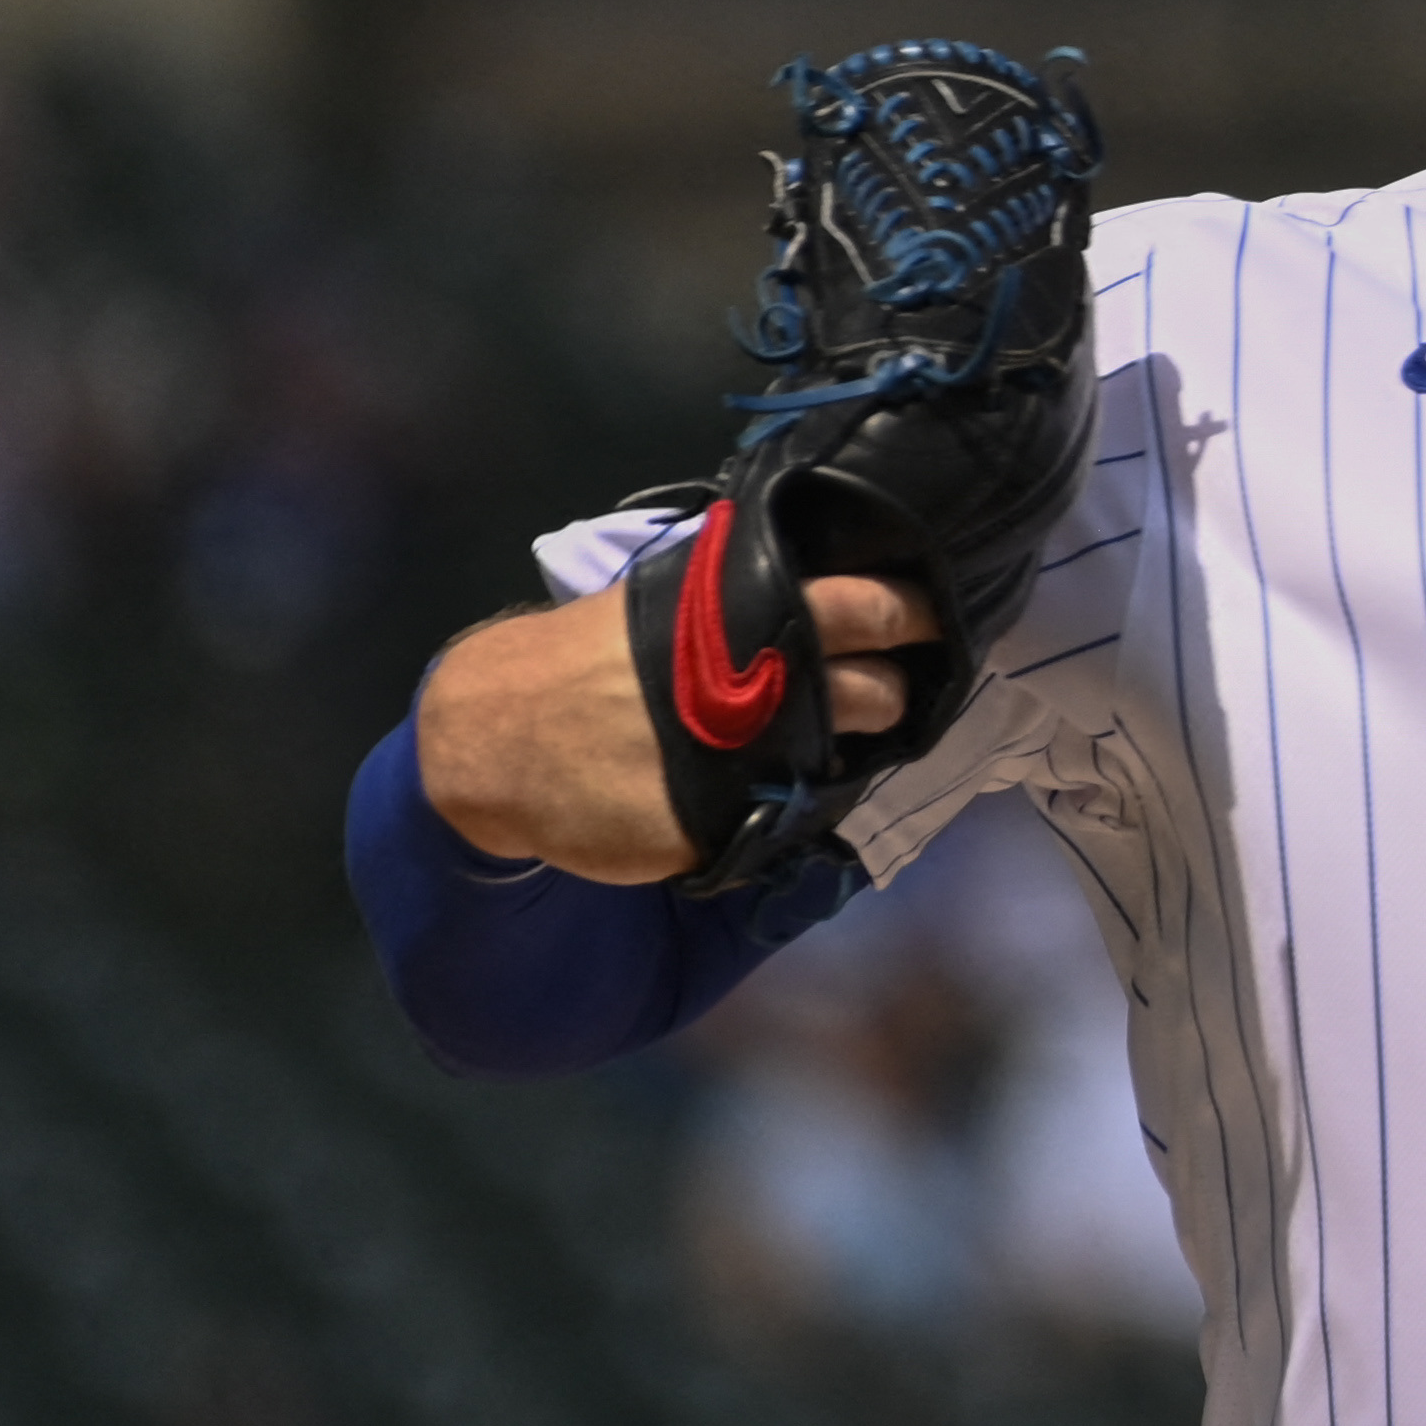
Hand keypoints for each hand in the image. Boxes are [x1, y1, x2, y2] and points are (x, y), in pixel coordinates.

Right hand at [417, 572, 939, 883]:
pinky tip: (757, 787)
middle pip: (878, 691)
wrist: (490, 737)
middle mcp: (754, 677)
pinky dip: (781, 805)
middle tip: (885, 694)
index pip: (869, 605)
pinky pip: (781, 818)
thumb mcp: (669, 604)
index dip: (914, 613)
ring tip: (821, 740)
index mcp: (744, 609)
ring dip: (845, 751)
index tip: (935, 622)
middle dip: (894, 696)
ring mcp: (738, 752)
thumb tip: (834, 608)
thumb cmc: (586, 661)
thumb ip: (750, 603)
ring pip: (842, 758)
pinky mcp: (713, 822)